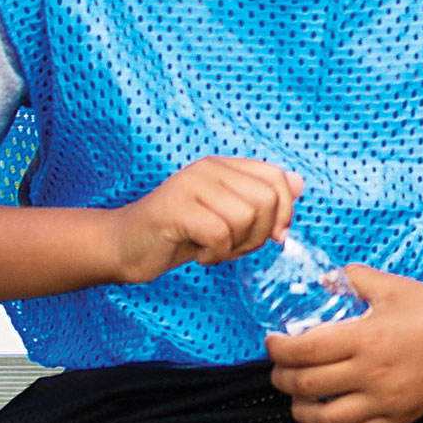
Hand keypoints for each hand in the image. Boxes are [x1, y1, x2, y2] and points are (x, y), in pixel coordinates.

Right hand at [112, 157, 301, 283]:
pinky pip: (218, 233)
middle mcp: (208, 169)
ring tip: (213, 250)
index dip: (285, 211)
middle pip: (266, 200)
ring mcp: (190, 185)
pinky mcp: (174, 208)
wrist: (124, 246)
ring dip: (234, 247)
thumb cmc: (178, 234)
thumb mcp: (225, 218)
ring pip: (244, 217)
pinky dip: (215, 254)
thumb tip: (298, 184)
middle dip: (259, 235)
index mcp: (224, 167)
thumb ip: (259, 201)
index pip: (276, 178)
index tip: (274, 236)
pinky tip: (200, 255)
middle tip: (235, 247)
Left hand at [264, 267, 422, 422]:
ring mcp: (386, 401)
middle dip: (281, 378)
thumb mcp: (390, 285)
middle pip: (306, 387)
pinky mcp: (399, 418)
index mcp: (366, 338)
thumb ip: (351, 278)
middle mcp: (372, 374)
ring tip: (297, 397)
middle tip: (280, 368)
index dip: (277, 349)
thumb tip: (321, 280)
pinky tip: (326, 419)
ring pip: (325, 421)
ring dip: (300, 410)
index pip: (303, 351)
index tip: (272, 342)